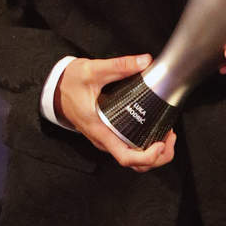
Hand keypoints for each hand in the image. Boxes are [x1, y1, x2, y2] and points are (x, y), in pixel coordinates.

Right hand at [55, 53, 176, 169]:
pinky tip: (156, 131)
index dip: (147, 156)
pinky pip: (130, 150)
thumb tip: (144, 61)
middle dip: (158, 156)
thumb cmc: (69, 84)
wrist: (55, 89)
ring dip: (155, 154)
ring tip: (167, 135)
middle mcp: (104, 140)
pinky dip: (147, 147)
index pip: (125, 157)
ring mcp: (107, 140)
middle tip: (170, 136)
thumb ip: (119, 66)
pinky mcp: (110, 135)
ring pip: (134, 160)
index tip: (161, 144)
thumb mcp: (92, 70)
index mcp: (100, 130)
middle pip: (135, 164)